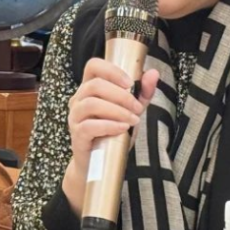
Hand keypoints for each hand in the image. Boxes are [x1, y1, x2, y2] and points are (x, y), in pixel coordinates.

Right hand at [61, 59, 158, 215]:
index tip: (129, 83)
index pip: (93, 66)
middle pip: (95, 85)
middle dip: (121, 95)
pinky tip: (122, 128)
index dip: (111, 70)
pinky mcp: (76, 134)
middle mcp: (79, 99)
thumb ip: (142, 93)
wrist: (100, 163)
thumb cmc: (113, 133)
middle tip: (138, 108)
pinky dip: (109, 125)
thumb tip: (153, 73)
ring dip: (117, 110)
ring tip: (133, 120)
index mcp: (89, 89)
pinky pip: (89, 126)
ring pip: (91, 103)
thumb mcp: (131, 110)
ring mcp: (75, 117)